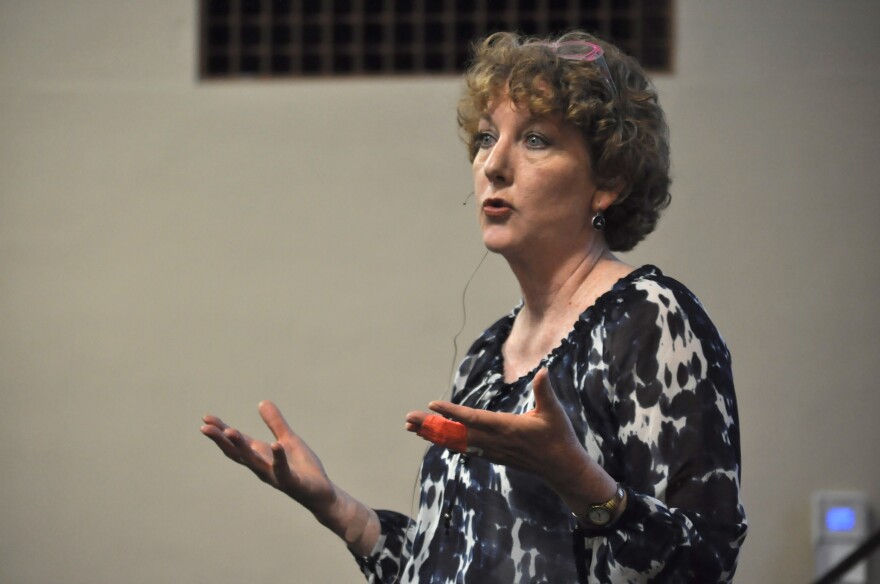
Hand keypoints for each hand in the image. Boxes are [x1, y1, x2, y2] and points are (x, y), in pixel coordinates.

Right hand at [200, 401, 335, 514]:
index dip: (221, 430)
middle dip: (221, 440)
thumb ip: (275, 423)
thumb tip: (262, 402)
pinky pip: (283, 469)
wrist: (320, 492)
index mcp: (260, 455)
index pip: (236, 442)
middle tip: (205, 427)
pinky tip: (275, 445)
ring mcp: (275, 475)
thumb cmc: (301, 467)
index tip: (205, 418)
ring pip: (254, 461)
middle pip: (237, 453)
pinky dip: (278, 458)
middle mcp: (262, 466)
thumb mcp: (288, 439)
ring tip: (230, 431)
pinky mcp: (291, 482)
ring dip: (242, 447)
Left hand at [405, 368, 615, 502]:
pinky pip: (464, 448)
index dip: (452, 413)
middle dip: (431, 426)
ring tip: (412, 428)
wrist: (562, 469)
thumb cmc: (559, 438)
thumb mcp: (554, 412)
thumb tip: (543, 371)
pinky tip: (435, 439)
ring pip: (456, 442)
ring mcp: (492, 451)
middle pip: (456, 433)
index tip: (432, 406)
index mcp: (506, 428)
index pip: (473, 419)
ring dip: (434, 435)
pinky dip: (447, 442)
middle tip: (407, 419)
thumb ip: (545, 391)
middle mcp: (494, 442)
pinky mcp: (493, 455)